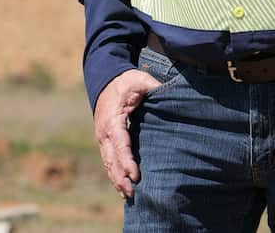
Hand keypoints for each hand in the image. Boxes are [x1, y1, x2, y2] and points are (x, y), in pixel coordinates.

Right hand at [93, 68, 160, 198]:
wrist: (105, 79)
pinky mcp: (105, 141)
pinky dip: (115, 175)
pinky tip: (122, 187)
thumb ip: (154, 88)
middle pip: (111, 160)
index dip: (127, 161)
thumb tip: (171, 94)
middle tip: (133, 194)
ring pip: (108, 163)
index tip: (136, 176)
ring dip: (117, 180)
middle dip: (121, 178)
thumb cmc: (125, 82)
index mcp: (112, 119)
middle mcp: (104, 132)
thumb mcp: (140, 81)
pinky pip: (108, 161)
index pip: (120, 144)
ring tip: (129, 196)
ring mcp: (103, 138)